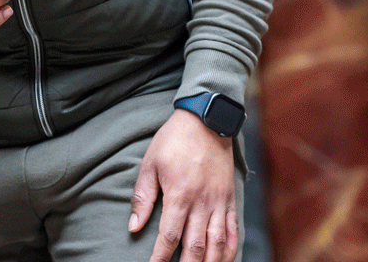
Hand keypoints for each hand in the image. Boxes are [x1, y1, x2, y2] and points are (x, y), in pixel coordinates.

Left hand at [129, 108, 238, 261]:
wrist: (206, 121)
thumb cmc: (173, 141)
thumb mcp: (150, 164)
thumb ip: (143, 197)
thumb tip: (134, 226)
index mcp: (179, 195)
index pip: (170, 236)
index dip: (161, 257)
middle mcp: (202, 203)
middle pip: (195, 247)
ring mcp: (219, 202)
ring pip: (217, 244)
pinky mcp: (230, 199)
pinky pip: (233, 231)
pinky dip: (230, 249)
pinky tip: (223, 260)